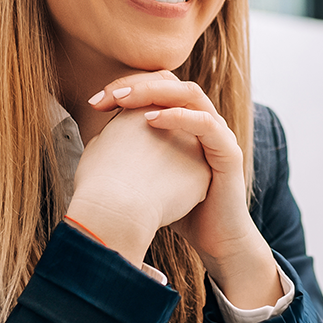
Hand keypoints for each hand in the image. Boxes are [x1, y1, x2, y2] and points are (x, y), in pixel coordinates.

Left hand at [87, 72, 283, 309]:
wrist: (212, 240)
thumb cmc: (176, 208)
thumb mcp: (147, 173)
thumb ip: (131, 151)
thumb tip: (94, 140)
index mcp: (184, 122)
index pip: (157, 86)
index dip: (126, 87)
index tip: (94, 102)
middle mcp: (203, 121)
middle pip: (172, 82)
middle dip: (136, 84)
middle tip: (106, 96)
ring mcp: (218, 134)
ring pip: (190, 94)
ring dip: (154, 93)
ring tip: (124, 101)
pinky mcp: (228, 152)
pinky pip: (205, 123)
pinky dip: (178, 117)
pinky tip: (150, 120)